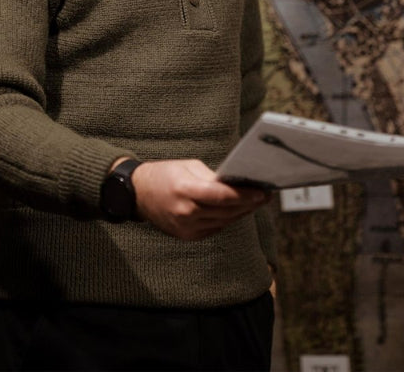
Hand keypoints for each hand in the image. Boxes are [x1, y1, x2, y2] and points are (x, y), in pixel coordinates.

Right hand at [131, 158, 269, 240]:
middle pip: (226, 211)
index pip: (221, 196)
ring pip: (223, 221)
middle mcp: (186, 212)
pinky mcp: (188, 236)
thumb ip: (212, 177)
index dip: (244, 195)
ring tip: (256, 202)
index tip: (261, 191)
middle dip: (248, 203)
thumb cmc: (163, 174)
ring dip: (241, 212)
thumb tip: (236, 184)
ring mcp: (186, 228)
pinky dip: (228, 219)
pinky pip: (215, 228)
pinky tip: (238, 210)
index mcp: (184, 190)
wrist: (138, 194)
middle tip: (265, 195)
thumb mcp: (188, 166)